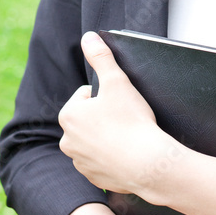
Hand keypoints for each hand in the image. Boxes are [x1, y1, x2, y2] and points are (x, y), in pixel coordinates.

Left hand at [58, 31, 174, 194]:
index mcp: (69, 116)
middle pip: (89, 118)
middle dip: (105, 116)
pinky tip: (127, 154)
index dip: (107, 96)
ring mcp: (80, 162)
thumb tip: (88, 37)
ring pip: (95, 140)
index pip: (87, 95)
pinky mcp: (94, 178)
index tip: (120, 104)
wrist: (148, 164)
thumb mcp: (117, 81)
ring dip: (108, 136)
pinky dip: (113, 157)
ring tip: (128, 137)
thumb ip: (101, 56)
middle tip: (126, 119)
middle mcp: (67, 141)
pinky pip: (102, 161)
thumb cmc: (132, 121)